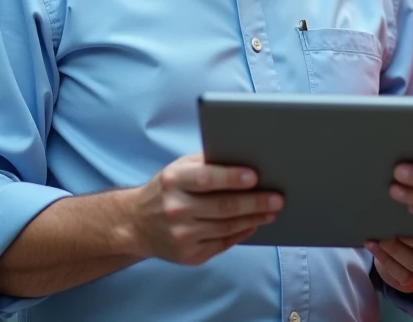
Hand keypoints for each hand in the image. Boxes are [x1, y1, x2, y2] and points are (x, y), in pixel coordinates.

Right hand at [127, 153, 281, 264]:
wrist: (135, 224)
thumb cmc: (166, 189)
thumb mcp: (179, 168)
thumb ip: (207, 162)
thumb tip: (244, 158)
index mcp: (173, 181)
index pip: (206, 178)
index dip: (231, 178)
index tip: (254, 176)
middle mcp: (175, 209)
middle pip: (223, 207)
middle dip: (254, 202)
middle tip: (277, 198)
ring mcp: (181, 235)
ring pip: (227, 227)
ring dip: (254, 218)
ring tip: (271, 210)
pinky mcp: (188, 255)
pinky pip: (222, 244)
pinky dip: (241, 233)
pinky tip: (253, 224)